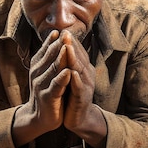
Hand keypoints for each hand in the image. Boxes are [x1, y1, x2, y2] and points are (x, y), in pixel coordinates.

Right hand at [12, 30, 70, 146]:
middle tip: (67, 33)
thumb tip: (56, 33)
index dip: (55, 39)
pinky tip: (68, 72)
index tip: (63, 30)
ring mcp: (41, 84)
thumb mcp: (47, 71)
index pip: (47, 48)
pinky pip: (56, 85)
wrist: (39, 117)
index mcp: (38, 64)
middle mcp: (37, 72)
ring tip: (67, 47)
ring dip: (61, 58)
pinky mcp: (48, 96)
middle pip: (50, 55)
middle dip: (59, 44)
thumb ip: (51, 55)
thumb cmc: (47, 91)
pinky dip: (62, 78)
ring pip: (53, 68)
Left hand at [61, 31, 107, 147]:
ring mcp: (85, 86)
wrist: (78, 118)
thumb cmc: (71, 95)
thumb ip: (67, 62)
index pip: (77, 52)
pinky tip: (72, 73)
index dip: (70, 41)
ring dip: (74, 58)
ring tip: (67, 48)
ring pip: (80, 70)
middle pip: (79, 57)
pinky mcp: (82, 99)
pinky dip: (76, 80)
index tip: (62, 30)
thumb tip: (61, 45)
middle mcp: (86, 75)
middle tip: (65, 33)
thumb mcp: (69, 76)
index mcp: (83, 68)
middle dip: (72, 45)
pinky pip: (79, 88)